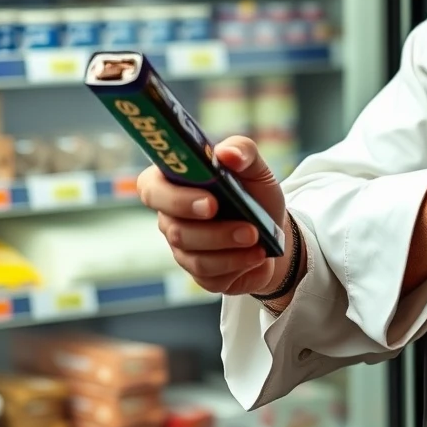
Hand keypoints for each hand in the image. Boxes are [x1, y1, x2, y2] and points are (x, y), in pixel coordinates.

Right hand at [138, 136, 289, 296]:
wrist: (275, 229)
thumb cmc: (255, 192)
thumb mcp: (255, 166)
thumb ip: (242, 150)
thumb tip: (227, 154)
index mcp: (176, 182)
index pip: (150, 187)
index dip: (174, 197)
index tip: (210, 201)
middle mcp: (171, 217)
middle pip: (174, 229)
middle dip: (214, 231)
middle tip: (248, 228)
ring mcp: (182, 248)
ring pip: (193, 256)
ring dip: (230, 249)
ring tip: (259, 241)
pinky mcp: (199, 274)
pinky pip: (210, 276)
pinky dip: (238, 266)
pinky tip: (258, 256)